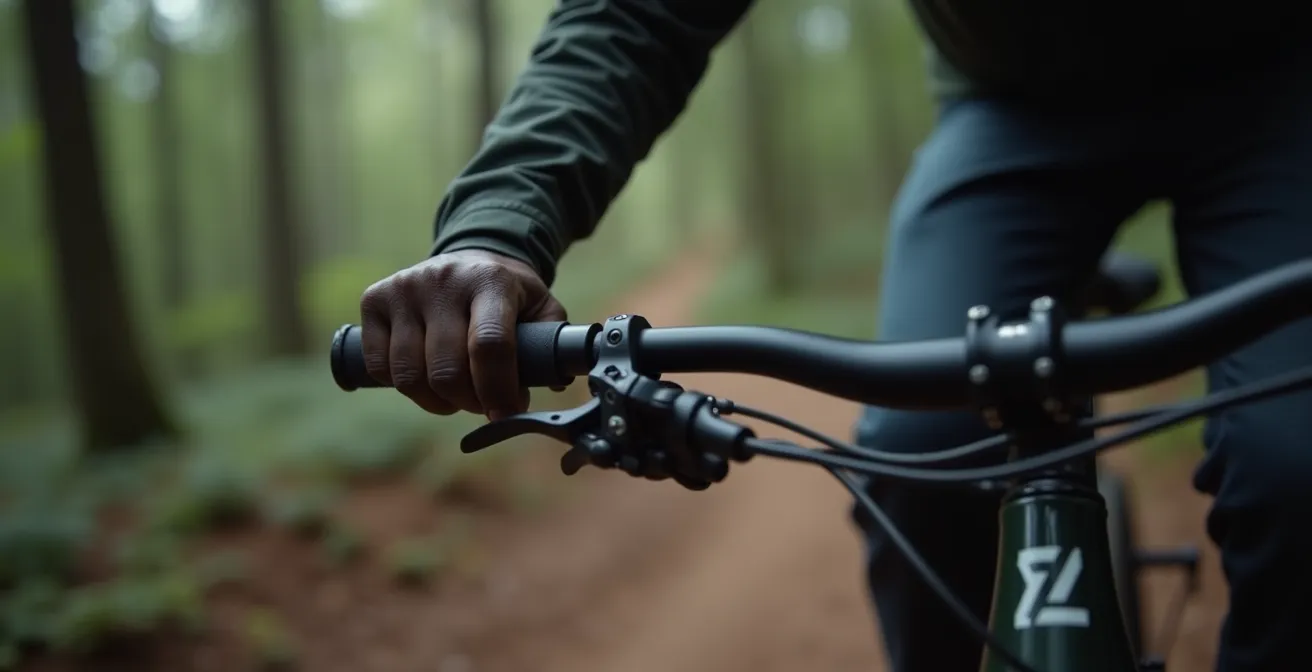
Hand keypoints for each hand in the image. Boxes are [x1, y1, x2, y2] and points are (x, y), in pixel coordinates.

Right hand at [358, 249, 566, 419]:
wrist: (468, 259)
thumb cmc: (507, 294)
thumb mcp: (541, 305)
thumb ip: (551, 341)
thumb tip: (554, 383)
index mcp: (490, 280)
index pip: (490, 345)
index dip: (498, 389)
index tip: (505, 413)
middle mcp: (443, 280)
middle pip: (447, 369)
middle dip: (469, 402)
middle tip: (483, 404)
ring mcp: (404, 288)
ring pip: (410, 375)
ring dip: (436, 400)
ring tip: (455, 394)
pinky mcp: (375, 299)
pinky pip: (381, 367)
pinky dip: (403, 386)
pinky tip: (424, 377)